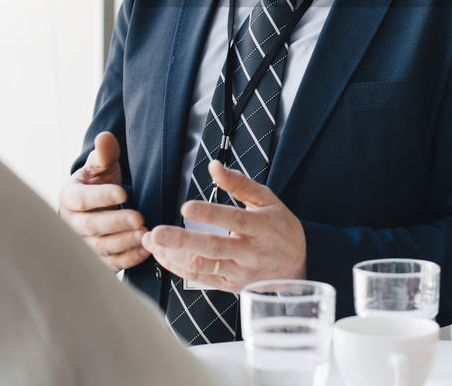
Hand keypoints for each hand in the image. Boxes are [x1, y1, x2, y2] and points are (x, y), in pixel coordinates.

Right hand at [58, 131, 149, 270]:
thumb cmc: (99, 181)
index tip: (124, 192)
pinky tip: (145, 250)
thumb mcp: (101, 164)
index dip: (102, 196)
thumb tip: (105, 137)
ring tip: (145, 235)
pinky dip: (128, 259)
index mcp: (69, 197)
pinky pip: (111, 263)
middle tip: (140, 218)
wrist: (99, 204)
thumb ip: (104, 153)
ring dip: (124, 243)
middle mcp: (72, 223)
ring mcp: (84, 243)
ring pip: (101, 248)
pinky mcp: (98, 258)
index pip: (82, 199)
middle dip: (116, 222)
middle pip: (91, 226)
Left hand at [142, 160, 305, 293]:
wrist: (300, 265)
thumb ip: (239, 183)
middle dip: (181, 241)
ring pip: (203, 267)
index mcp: (261, 227)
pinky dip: (179, 268)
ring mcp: (240, 272)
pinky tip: (164, 256)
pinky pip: (201, 279)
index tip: (186, 207)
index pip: (233, 220)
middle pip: (213, 248)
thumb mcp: (267, 199)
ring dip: (173, 256)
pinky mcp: (231, 285)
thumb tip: (214, 166)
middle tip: (157, 233)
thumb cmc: (281, 228)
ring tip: (151, 242)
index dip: (209, 214)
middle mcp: (250, 252)